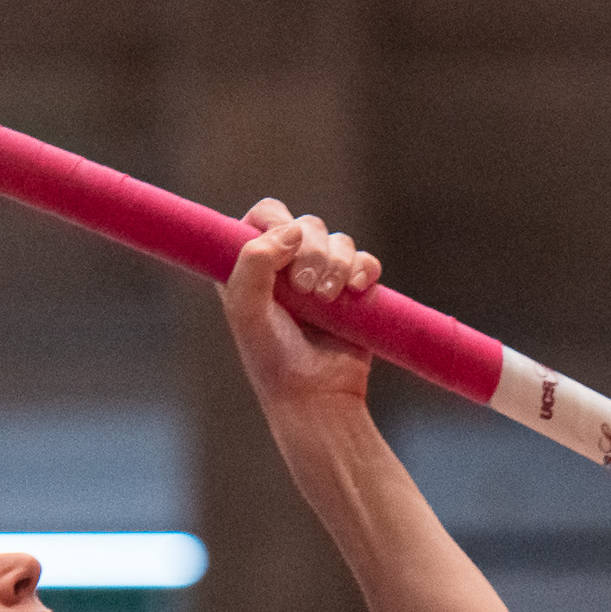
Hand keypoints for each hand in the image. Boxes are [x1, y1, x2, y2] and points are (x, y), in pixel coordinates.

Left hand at [221, 198, 380, 420]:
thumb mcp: (245, 310)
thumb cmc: (272, 359)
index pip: (266, 215)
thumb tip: (293, 231)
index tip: (283, 252)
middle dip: (311, 251)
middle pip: (306, 224)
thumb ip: (253, 262)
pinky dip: (363, 269)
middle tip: (306, 288)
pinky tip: (356, 290)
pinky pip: (364, 260)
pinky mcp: (353, 292)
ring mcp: (322, 278)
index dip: (276, 223)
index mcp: (251, 266)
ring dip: (337, 263)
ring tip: (330, 298)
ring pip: (338, 240)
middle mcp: (285, 267)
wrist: (315, 396)